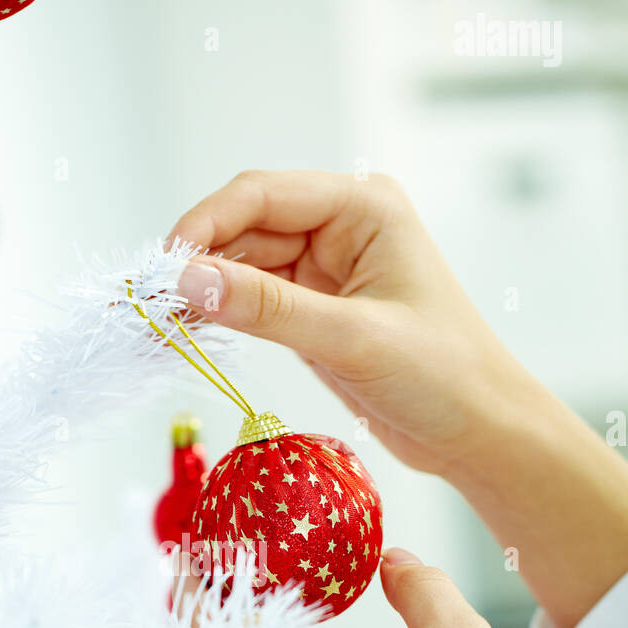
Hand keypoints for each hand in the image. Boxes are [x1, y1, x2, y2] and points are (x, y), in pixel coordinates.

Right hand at [170, 170, 627, 627]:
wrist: (479, 432)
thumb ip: (268, 308)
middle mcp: (343, 226)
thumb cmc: (443, 376)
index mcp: (363, 206)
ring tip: (159, 322)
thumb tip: (188, 282)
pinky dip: (223, 314)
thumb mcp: (352, 339)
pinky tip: (190, 331)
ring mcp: (327, 268)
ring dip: (204, 290)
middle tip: (147, 304)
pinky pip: (256, 300)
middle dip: (196, 261)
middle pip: (245, 227)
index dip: (204, 225)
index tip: (161, 268)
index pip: (262, 194)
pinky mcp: (316, 309)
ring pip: (243, 265)